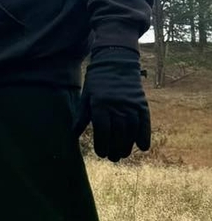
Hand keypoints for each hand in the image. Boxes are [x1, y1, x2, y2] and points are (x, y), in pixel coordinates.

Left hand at [74, 46, 150, 161]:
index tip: (101, 154)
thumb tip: (73, 134)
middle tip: (112, 158)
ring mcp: (131, 105)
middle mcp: (117, 106)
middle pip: (118, 133)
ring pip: (132, 130)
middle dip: (115, 148)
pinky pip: (145, 122)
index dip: (102, 144)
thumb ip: (82, 116)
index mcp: (100, 105)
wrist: (116, 62)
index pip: (103, 130)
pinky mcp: (142, 103)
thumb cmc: (97, 81)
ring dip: (128, 145)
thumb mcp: (86, 97)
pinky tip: (142, 147)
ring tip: (123, 154)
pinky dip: (145, 135)